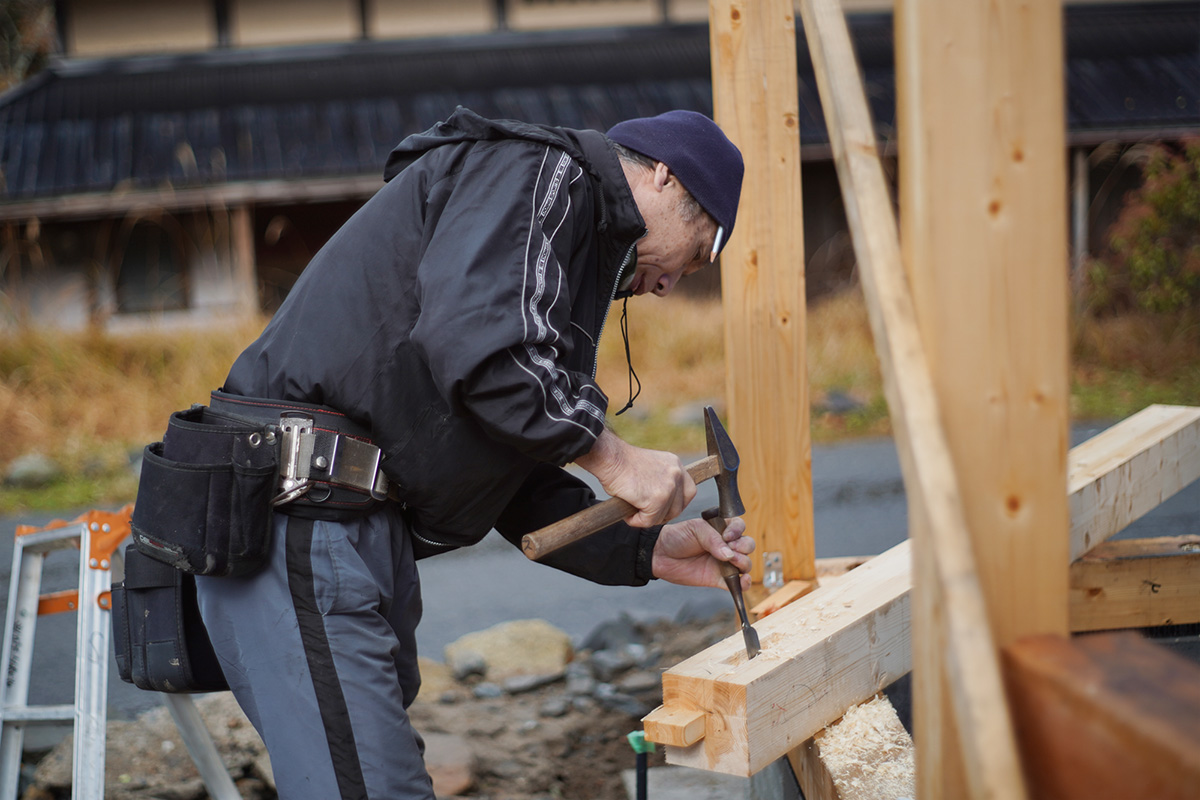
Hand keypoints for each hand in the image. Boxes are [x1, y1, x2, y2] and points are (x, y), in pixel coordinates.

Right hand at [575, 428, 695, 526]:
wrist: (610, 458)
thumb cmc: (622, 463)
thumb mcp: (651, 467)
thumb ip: (661, 481)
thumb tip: (663, 503)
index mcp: (676, 464)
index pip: (689, 491)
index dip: (676, 504)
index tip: (662, 508)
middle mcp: (676, 474)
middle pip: (679, 507)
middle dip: (662, 515)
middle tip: (645, 514)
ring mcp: (669, 486)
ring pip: (664, 516)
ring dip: (648, 518)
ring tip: (633, 512)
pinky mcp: (657, 499)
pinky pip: (649, 521)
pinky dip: (637, 521)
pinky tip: (628, 514)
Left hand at [652, 516, 753, 589]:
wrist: (660, 554)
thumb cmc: (678, 537)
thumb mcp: (695, 530)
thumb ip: (713, 540)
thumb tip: (729, 555)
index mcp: (722, 529)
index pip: (740, 527)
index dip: (737, 531)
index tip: (727, 536)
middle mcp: (726, 546)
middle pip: (747, 546)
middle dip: (743, 547)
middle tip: (730, 548)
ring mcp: (724, 563)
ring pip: (745, 564)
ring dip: (743, 562)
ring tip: (732, 561)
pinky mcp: (719, 579)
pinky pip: (737, 583)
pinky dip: (744, 584)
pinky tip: (743, 581)